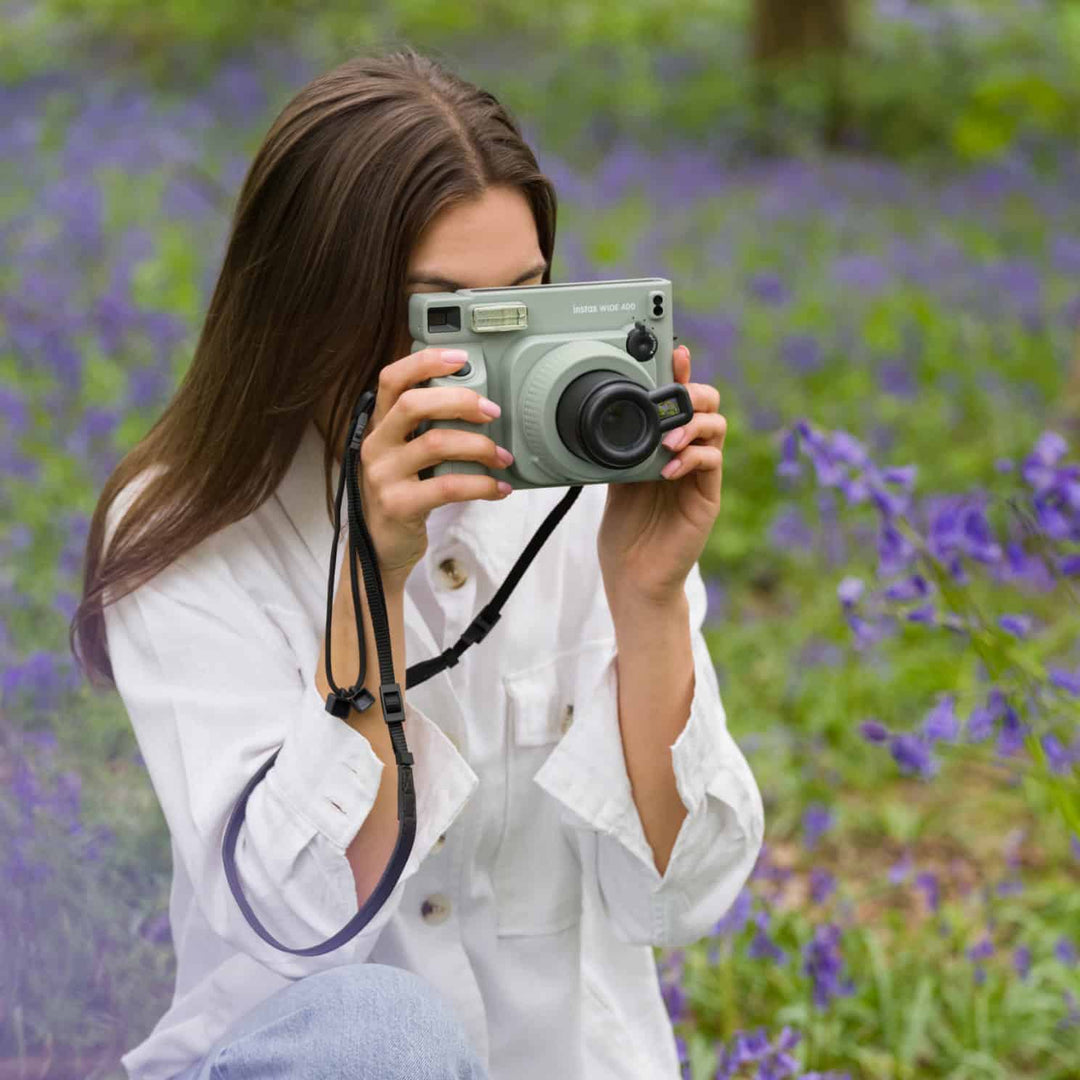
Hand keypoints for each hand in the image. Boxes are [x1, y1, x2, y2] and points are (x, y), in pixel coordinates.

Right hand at [356, 346, 514, 589]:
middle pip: (414, 404)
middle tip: (492, 411)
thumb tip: (479, 407)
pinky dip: (480, 485)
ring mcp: (383, 475)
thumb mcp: (409, 457)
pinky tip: (498, 488)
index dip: (425, 362)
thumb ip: (429, 430)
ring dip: (479, 446)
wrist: (382, 548)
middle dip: (460, 401)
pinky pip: (447, 486)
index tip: (460, 358)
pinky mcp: (397, 505)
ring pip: (436, 443)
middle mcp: (376, 445)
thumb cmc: (404, 495)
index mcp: (380, 426)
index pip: (392, 379)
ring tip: (502, 456)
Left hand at [597, 344, 725, 606]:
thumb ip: (620, 450)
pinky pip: (711, 462)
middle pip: (708, 407)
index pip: (679, 403)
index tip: (675, 353)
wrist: (634, 577)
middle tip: (675, 395)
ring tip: (668, 439)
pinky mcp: (707, 497)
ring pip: (716, 428)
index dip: (680, 376)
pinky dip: (691, 457)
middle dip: (694, 392)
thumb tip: (608, 417)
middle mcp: (687, 456)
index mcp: (664, 447)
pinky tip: (669, 468)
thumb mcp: (614, 481)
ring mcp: (700, 475)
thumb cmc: (625, 533)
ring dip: (692, 424)